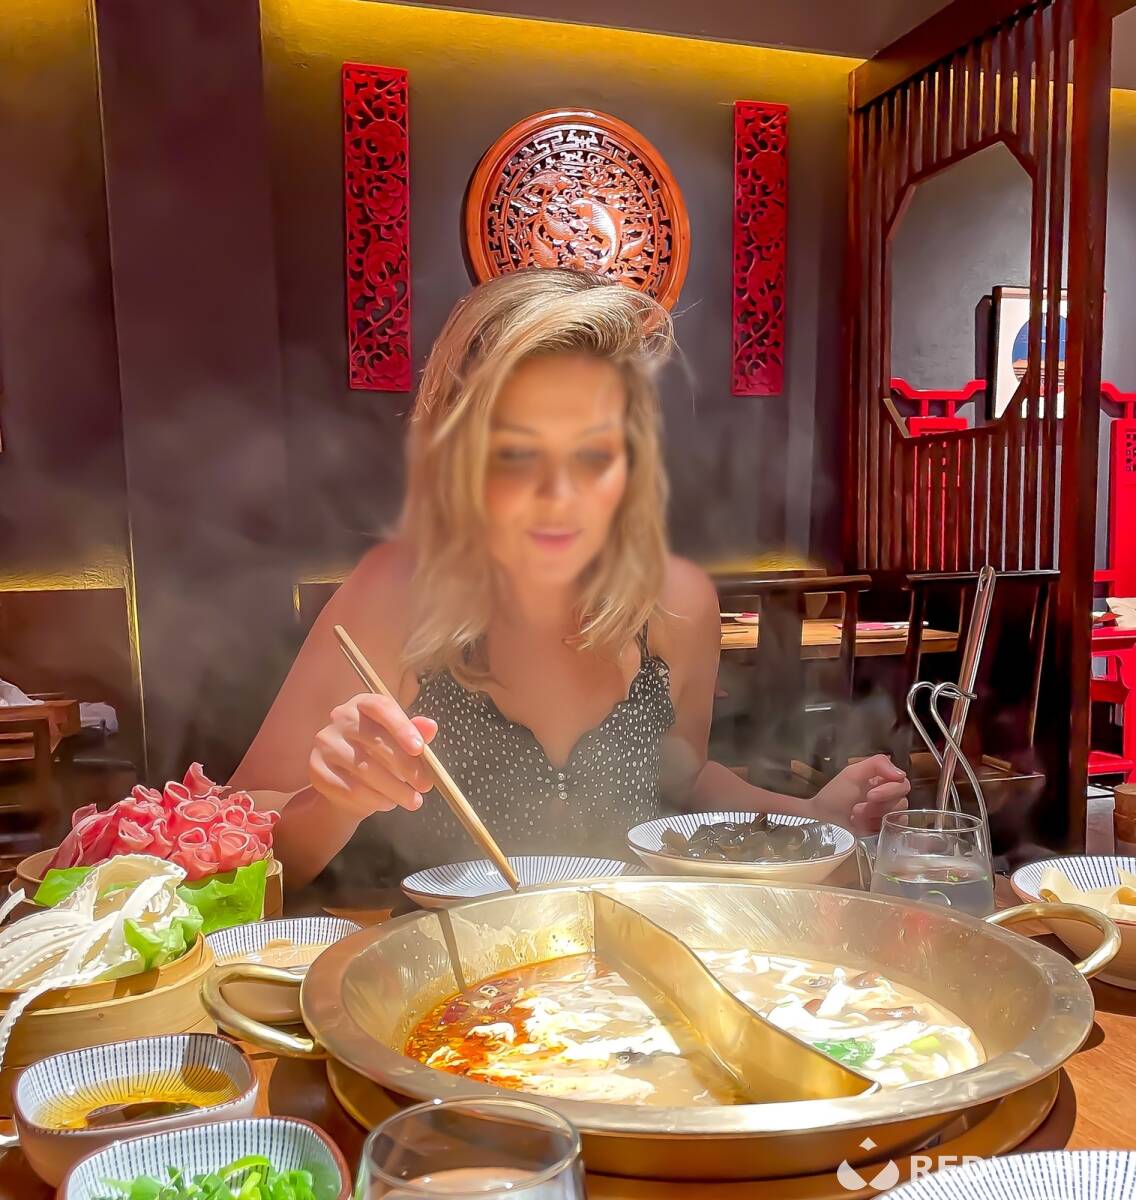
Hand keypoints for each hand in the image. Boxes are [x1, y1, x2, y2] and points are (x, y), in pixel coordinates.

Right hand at [309, 693, 437, 820]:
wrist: (348, 784)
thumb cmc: (379, 756)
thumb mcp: (401, 742)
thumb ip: (416, 733)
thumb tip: (431, 726)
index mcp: (363, 703)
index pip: (381, 707)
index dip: (402, 726)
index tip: (420, 749)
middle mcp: (340, 717)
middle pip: (375, 740)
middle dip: (406, 766)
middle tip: (425, 785)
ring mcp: (325, 743)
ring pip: (364, 769)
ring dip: (394, 789)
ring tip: (412, 800)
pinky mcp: (316, 770)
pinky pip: (350, 789)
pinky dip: (375, 800)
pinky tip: (388, 803)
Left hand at [813, 754, 909, 834]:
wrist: (822, 821)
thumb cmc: (834, 796)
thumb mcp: (852, 773)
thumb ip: (877, 764)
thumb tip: (901, 773)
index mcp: (882, 780)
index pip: (902, 782)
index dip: (889, 790)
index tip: (870, 795)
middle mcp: (888, 796)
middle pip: (902, 799)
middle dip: (879, 805)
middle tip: (857, 808)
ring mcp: (888, 814)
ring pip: (899, 814)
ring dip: (874, 816)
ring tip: (854, 816)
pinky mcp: (886, 830)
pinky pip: (896, 828)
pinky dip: (878, 826)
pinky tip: (862, 826)